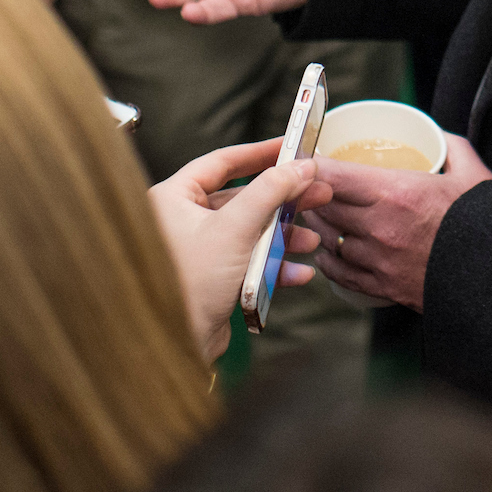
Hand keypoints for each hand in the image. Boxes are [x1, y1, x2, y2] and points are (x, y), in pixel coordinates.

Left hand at [147, 139, 331, 361]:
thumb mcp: (236, 227)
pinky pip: (249, 262)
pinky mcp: (214, 278)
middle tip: (316, 193)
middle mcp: (184, 220)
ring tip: (312, 240)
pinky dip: (274, 266)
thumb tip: (301, 166)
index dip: (260, 152)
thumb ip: (271, 191)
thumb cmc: (189, 283)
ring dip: (284, 237)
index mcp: (175, 198)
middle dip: (283, 200)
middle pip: (244, 198)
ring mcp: (201, 251)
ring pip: (251, 232)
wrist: (176, 345)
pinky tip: (298, 273)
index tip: (290, 146)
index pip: (222, 162)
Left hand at [301, 134, 491, 310]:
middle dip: (312, 193)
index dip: (312, 166)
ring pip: (328, 239)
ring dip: (320, 225)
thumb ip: (450, 146)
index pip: (332, 176)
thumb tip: (436, 134)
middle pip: (323, 207)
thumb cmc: (486, 222)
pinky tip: (330, 250)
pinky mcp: (383, 287)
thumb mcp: (471, 172)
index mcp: (397, 192)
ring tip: (321, 214)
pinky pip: (341, 272)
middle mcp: (380, 227)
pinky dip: (330, 260)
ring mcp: (379, 260)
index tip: (308, 158)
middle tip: (311, 184)